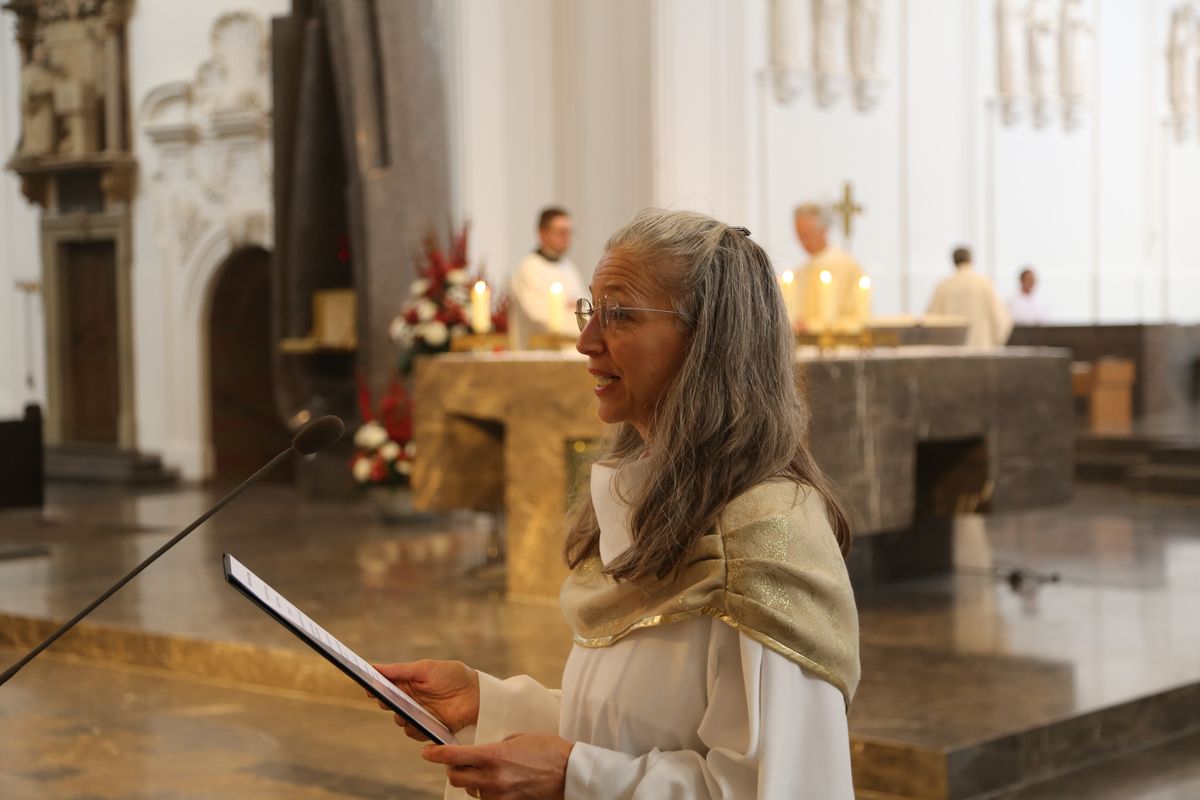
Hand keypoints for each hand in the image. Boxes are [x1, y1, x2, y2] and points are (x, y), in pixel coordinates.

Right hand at [371, 660, 479, 739]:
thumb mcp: (425, 669)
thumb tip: (374, 667)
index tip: (368, 686)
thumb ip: (400, 670)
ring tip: (410, 710)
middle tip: (388, 699)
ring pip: (399, 720)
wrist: (476, 695)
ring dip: (402, 716)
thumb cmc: (452, 676)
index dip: (374, 686)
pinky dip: (415, 727)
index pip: (385, 684)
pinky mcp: (426, 727)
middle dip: (386, 701)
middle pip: (387, 703)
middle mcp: (410, 698)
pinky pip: (412, 731)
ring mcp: (418, 713)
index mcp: (407, 681)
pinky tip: (423, 721)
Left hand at [422, 734, 573, 799]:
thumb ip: (494, 747)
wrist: (569, 772)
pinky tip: (499, 783)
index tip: (428, 752)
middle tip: (459, 762)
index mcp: (493, 756)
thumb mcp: (517, 739)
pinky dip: (487, 792)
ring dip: (472, 782)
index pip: (454, 756)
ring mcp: (499, 796)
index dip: (436, 754)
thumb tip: (481, 754)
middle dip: (454, 769)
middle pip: (456, 778)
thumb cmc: (548, 751)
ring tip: (486, 772)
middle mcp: (492, 778)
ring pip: (471, 791)